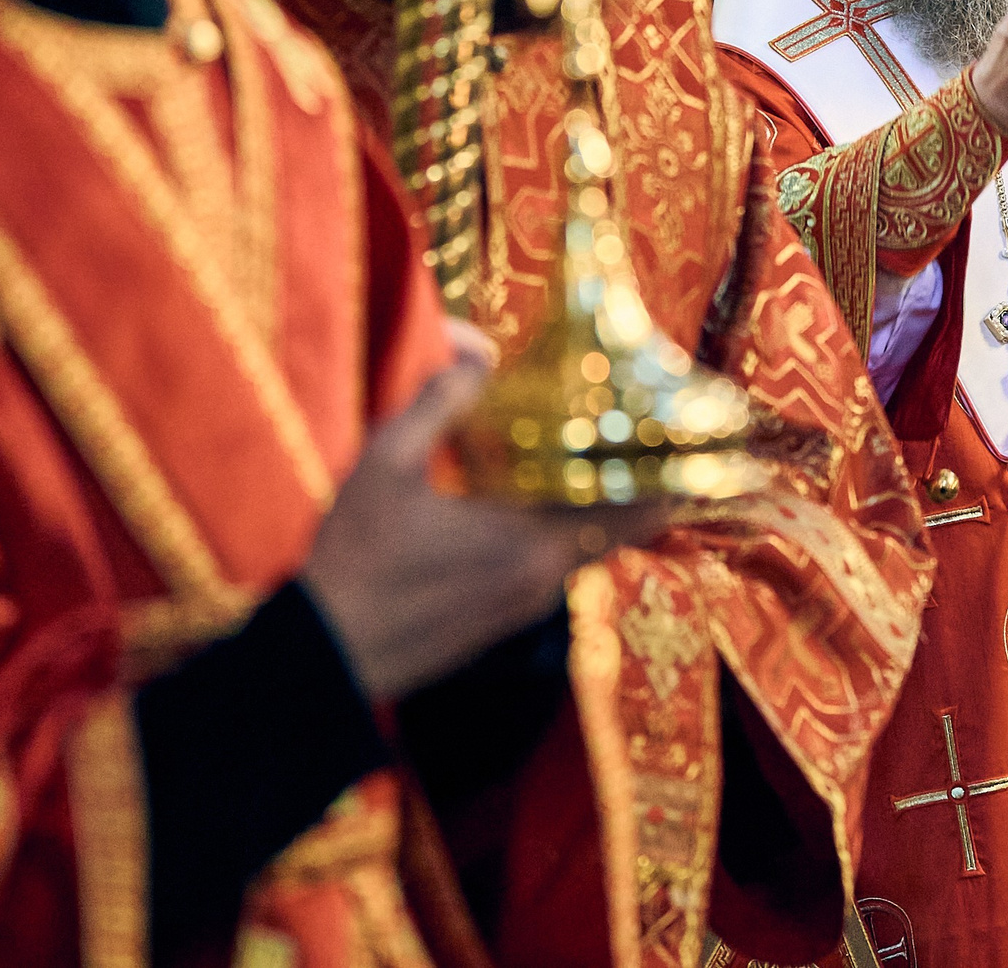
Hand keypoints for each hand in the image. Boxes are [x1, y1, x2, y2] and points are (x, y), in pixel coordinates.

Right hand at [301, 337, 673, 700]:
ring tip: (594, 450)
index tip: (686, 434)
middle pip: (622, 525)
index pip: (639, 510)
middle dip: (637, 478)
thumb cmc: (354, 559)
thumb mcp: (384, 464)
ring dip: (599, 503)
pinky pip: (557, 564)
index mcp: (535, 542)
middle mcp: (546, 579)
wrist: (321, 658)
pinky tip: (536, 495)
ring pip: (588, 545)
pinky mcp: (504, 620)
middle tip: (642, 429)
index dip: (671, 474)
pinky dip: (564, 528)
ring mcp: (526, 605)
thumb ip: (438, 401)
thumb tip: (477, 347)